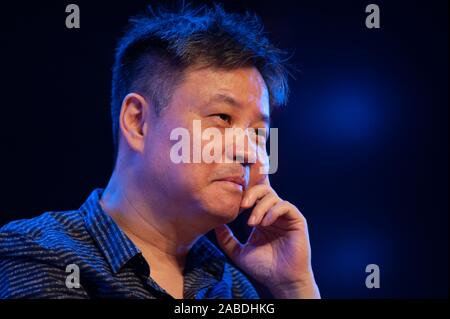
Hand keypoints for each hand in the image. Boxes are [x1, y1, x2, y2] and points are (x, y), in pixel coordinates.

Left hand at [214, 178, 319, 298]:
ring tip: (252, 223)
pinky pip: (285, 206)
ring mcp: (285, 216)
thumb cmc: (262, 268)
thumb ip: (226, 238)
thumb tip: (215, 223)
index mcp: (260, 217)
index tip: (232, 201)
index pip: (253, 196)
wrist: (280, 281)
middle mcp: (273, 213)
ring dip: (260, 207)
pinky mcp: (297, 220)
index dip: (244, 193)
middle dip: (251, 193)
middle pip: (263, 189)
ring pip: (273, 196)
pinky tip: (265, 223)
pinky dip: (273, 211)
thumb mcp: (238, 252)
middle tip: (241, 206)